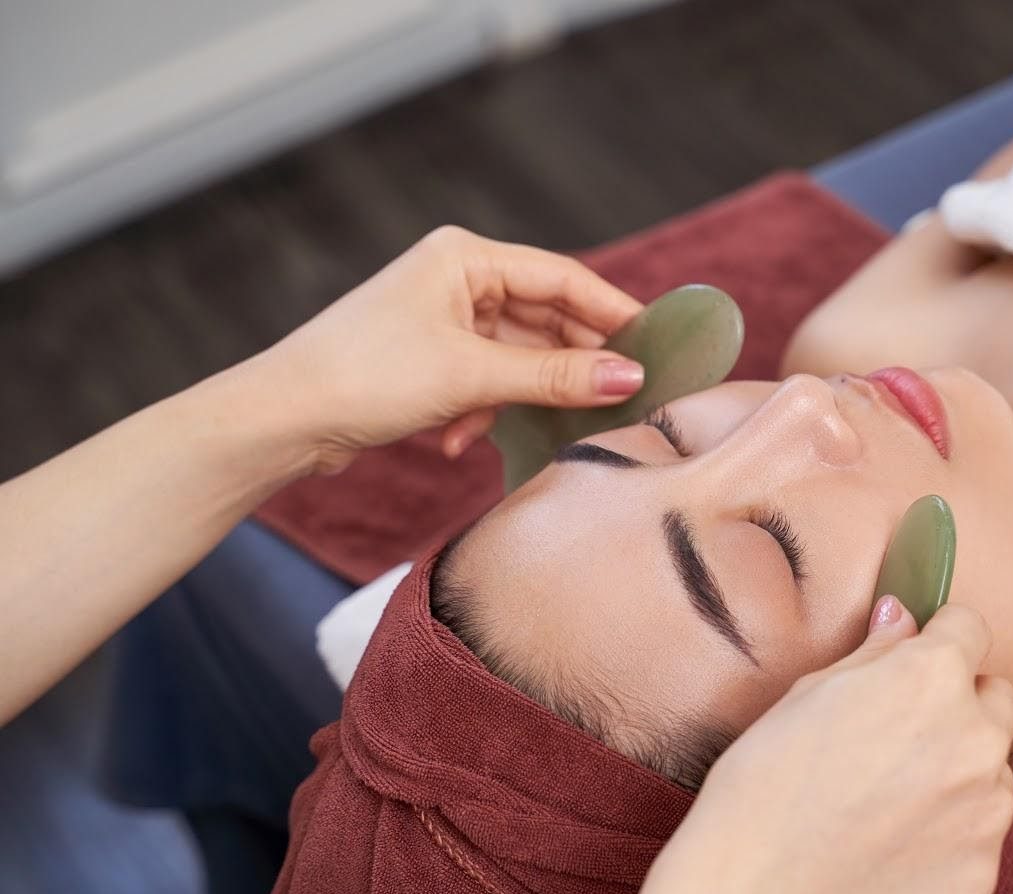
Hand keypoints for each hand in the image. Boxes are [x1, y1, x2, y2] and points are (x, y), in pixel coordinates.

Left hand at [247, 225, 643, 474]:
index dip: (613, 315)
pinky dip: (481, 414)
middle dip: (570, 368)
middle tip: (616, 404)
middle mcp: (457, 279)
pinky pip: (486, 383)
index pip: (563, 279)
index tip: (656, 351)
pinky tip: (456, 441)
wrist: (281, 419)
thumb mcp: (472, 376)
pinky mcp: (430, 362)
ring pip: (517, 359)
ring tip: (527, 431)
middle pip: (545, 320)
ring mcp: (443, 322)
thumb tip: (630, 377)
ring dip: (519, 400)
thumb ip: (555, 376)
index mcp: (465, 257)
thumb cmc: (364, 376)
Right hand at [662, 597, 1012, 893]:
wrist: (756, 887)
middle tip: (898, 737)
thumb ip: (875, 651)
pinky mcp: (983, 869)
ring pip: (994, 769)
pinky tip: (893, 846)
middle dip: (960, 705)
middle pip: (996, 699)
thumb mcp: (810, 691)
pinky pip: (980, 834)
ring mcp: (988, 809)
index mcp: (934, 676)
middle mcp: (978, 736)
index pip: (970, 629)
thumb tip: (903, 615)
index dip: (938, 640)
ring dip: (961, 772)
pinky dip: (950, 835)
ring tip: (889, 800)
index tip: (914, 661)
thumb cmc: (768, 778)